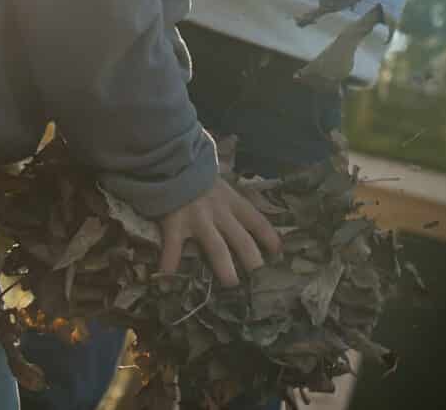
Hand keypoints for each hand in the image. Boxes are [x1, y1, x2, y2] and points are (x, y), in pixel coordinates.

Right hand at [155, 179, 283, 286]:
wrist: (170, 159)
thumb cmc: (196, 173)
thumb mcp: (219, 184)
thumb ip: (228, 200)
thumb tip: (239, 218)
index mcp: (232, 201)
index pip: (257, 221)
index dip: (270, 238)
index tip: (278, 254)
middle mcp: (220, 212)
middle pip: (242, 240)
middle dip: (253, 262)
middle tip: (258, 281)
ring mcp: (198, 219)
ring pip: (217, 248)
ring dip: (225, 269)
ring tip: (231, 285)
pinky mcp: (175, 223)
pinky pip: (173, 249)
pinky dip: (170, 265)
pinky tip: (167, 283)